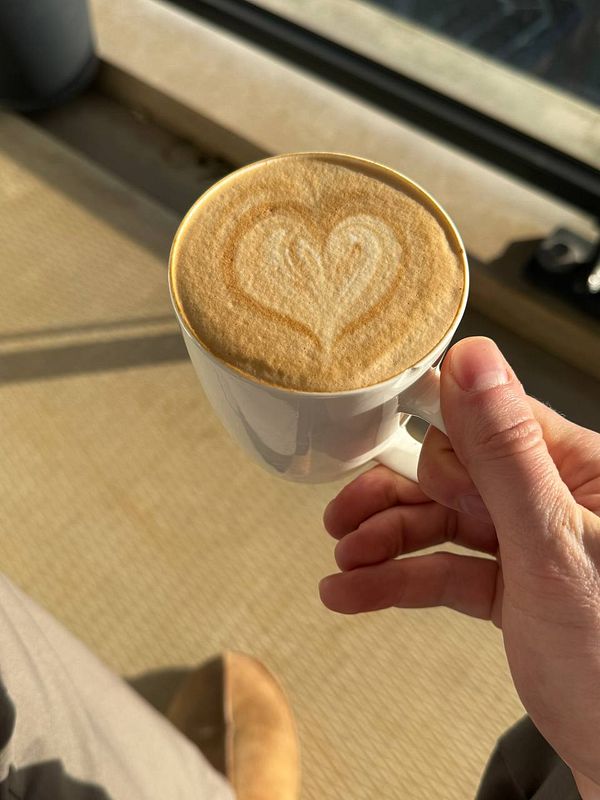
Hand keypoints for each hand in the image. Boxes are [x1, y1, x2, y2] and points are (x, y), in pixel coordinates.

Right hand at [319, 337, 599, 794]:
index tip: (373, 426)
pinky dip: (396, 580)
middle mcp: (550, 498)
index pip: (488, 418)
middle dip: (395, 498)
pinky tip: (353, 592)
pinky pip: (441, 569)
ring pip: (439, 521)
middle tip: (348, 518)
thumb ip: (505, 453)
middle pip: (452, 471)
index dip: (430, 427)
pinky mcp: (506, 586)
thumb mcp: (551, 543)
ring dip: (384, 540)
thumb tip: (473, 361)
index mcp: (577, 469)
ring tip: (342, 560)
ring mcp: (526, 543)